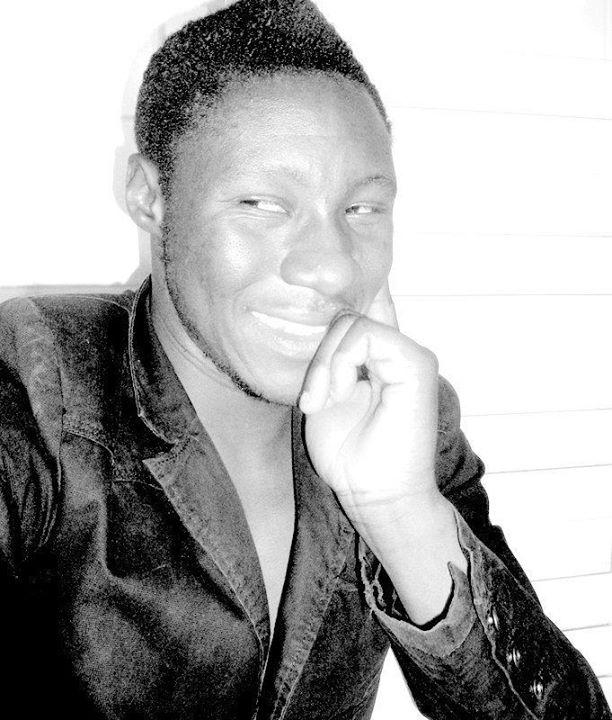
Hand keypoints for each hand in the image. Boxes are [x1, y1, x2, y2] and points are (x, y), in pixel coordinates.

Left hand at [299, 284, 440, 531]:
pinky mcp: (416, 362)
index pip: (365, 304)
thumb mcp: (326, 395)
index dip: (341, 294)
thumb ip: (331, 358)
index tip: (312, 301)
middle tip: (313, 399)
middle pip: (347, 314)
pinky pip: (366, 333)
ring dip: (326, 363)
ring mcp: (409, 354)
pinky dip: (340, 363)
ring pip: (352, 322)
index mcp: (379, 358)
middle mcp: (397, 351)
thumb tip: (327, 315)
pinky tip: (337, 394)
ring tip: (323, 401)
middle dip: (320, 355)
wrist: (374, 495)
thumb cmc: (349, 454)